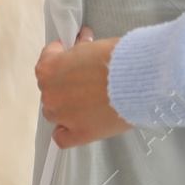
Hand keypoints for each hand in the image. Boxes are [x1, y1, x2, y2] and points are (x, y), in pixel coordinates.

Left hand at [36, 27, 132, 147]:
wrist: (138, 79)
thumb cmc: (119, 59)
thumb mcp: (92, 46)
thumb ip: (79, 52)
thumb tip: (80, 49)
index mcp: (49, 69)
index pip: (46, 61)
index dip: (60, 57)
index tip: (68, 56)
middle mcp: (51, 94)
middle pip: (50, 89)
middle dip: (65, 83)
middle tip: (85, 79)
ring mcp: (63, 116)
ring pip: (54, 113)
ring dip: (66, 107)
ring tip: (88, 100)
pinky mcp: (79, 133)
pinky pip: (62, 138)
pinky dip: (67, 132)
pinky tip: (77, 124)